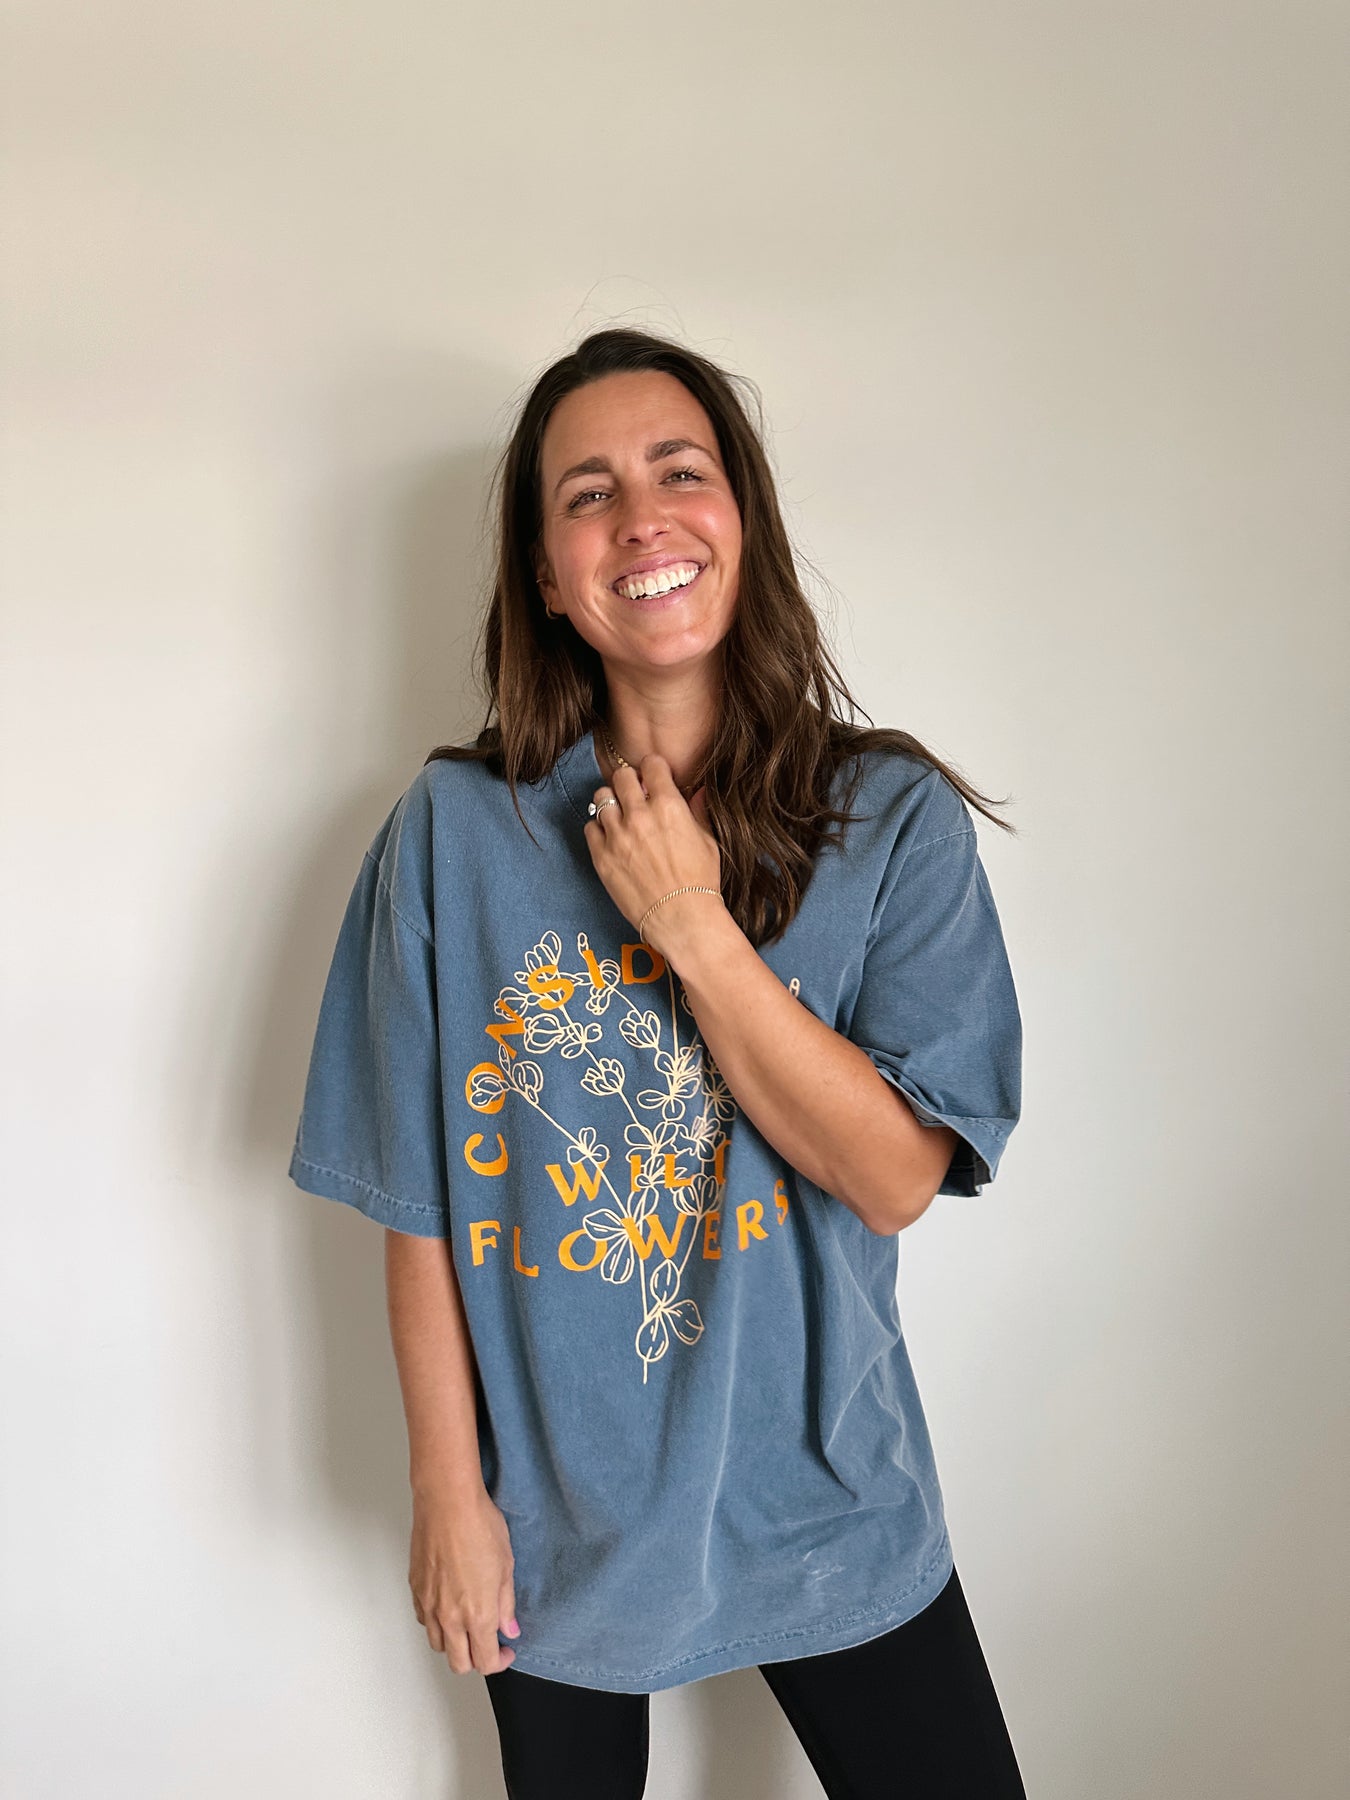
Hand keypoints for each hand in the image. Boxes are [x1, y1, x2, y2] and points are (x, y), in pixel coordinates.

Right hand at [408, 1483, 519, 1675]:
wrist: (447, 1503)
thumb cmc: (479, 1526)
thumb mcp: (506, 1566)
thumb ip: (506, 1605)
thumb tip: (510, 1628)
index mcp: (478, 1615)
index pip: (485, 1662)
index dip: (499, 1662)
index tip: (506, 1650)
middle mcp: (450, 1617)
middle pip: (459, 1663)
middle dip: (476, 1660)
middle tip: (488, 1642)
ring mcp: (429, 1605)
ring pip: (438, 1645)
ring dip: (455, 1643)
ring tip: (468, 1624)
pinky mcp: (415, 1590)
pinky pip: (424, 1621)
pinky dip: (436, 1624)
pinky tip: (448, 1606)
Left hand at [584, 753, 722, 956]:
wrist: (681, 918)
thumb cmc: (700, 882)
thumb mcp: (708, 841)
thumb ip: (698, 811)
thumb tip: (698, 792)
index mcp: (668, 806)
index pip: (651, 764)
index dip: (654, 769)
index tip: (654, 778)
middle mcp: (639, 815)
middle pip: (621, 776)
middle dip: (629, 781)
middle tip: (635, 795)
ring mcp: (616, 835)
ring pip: (601, 798)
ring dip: (612, 803)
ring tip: (621, 817)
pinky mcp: (601, 856)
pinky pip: (590, 827)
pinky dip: (599, 829)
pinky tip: (611, 839)